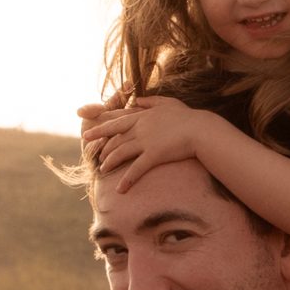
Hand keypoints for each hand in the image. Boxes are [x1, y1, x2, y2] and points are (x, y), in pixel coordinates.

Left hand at [80, 95, 211, 190]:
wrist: (202, 130)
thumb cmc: (188, 117)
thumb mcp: (169, 103)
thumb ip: (151, 101)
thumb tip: (137, 99)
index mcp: (142, 116)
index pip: (116, 122)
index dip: (100, 129)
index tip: (88, 134)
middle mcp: (140, 127)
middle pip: (115, 139)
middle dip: (102, 148)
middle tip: (94, 156)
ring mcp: (146, 141)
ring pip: (121, 153)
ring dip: (110, 162)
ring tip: (103, 170)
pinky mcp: (154, 155)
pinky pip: (137, 169)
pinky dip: (127, 180)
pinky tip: (120, 190)